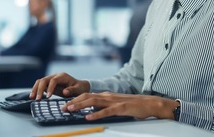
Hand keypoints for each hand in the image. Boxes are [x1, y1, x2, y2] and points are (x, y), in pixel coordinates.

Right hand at [30, 72, 89, 99]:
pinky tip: (33, 97)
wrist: (79, 86)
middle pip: (44, 79)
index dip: (50, 88)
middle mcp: (55, 76)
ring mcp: (51, 79)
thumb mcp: (78, 89)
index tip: (48, 97)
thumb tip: (65, 92)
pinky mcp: (48, 84)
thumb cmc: (79, 88)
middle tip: (38, 99)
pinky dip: (36, 90)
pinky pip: (40, 85)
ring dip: (35, 89)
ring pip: (40, 81)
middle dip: (40, 89)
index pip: (53, 80)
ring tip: (32, 98)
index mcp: (62, 76)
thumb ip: (72, 90)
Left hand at [62, 92, 177, 120]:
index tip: (65, 104)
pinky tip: (88, 118)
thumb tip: (93, 111)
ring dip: (80, 106)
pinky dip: (96, 114)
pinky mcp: (121, 108)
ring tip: (70, 110)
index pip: (87, 95)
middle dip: (74, 102)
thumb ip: (105, 106)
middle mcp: (108, 96)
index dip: (75, 99)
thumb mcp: (116, 104)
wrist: (150, 103)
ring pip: (93, 102)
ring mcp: (114, 101)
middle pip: (87, 97)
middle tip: (62, 108)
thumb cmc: (134, 105)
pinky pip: (106, 111)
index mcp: (106, 95)